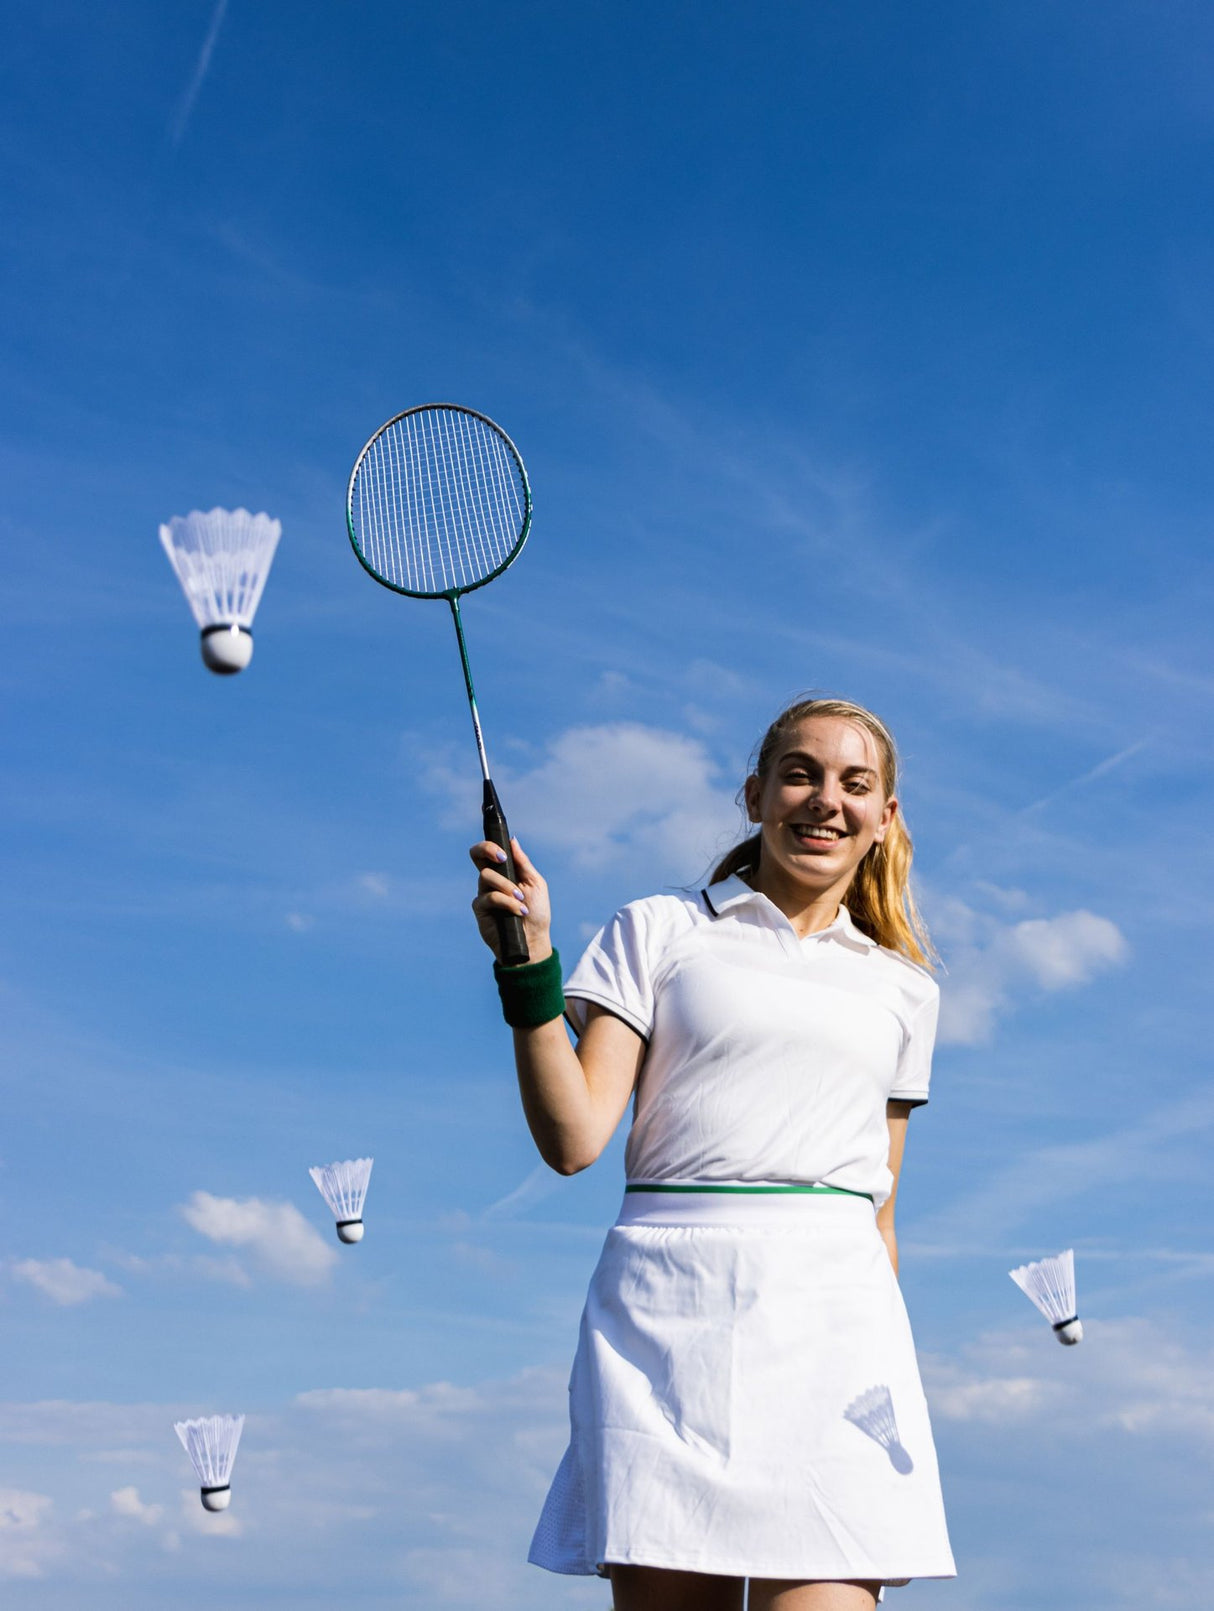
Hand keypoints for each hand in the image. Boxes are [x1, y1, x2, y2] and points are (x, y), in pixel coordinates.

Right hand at [469, 838, 552, 962]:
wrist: (533, 940)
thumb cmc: (536, 912)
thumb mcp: (535, 883)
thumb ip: (523, 863)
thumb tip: (513, 840)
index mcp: (505, 871)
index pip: (490, 851)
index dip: (490, 844)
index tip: (504, 852)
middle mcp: (491, 880)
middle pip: (476, 854)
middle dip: (486, 849)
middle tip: (502, 859)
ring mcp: (484, 893)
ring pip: (485, 876)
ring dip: (506, 886)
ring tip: (521, 900)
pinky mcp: (480, 909)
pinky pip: (489, 897)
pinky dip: (506, 902)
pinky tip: (518, 910)